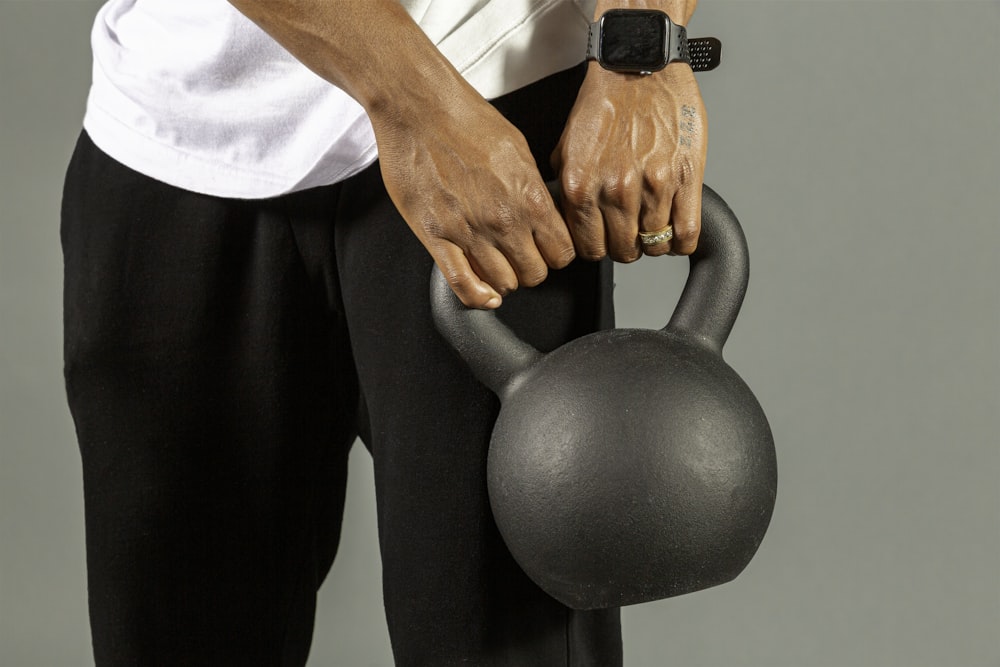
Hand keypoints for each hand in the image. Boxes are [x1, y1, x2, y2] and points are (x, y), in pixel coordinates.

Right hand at [372, 90, 574, 308]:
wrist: (420, 107)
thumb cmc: (465, 119)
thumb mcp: (519, 149)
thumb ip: (532, 188)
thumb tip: (541, 212)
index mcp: (530, 198)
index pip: (561, 252)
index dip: (555, 254)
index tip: (547, 250)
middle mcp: (504, 220)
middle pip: (534, 274)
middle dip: (530, 268)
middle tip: (520, 256)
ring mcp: (470, 232)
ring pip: (502, 284)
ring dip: (503, 279)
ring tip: (496, 264)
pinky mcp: (436, 237)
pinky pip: (462, 284)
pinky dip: (476, 297)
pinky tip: (482, 293)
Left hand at [551, 62, 706, 259]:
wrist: (639, 67)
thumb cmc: (606, 101)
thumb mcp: (567, 146)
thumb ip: (566, 186)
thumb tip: (569, 217)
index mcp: (581, 186)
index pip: (587, 248)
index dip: (597, 248)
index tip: (604, 240)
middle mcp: (615, 191)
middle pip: (622, 251)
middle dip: (625, 247)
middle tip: (629, 233)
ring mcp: (653, 187)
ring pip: (655, 245)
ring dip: (654, 242)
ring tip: (652, 226)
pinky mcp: (686, 179)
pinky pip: (686, 233)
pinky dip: (681, 240)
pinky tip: (675, 229)